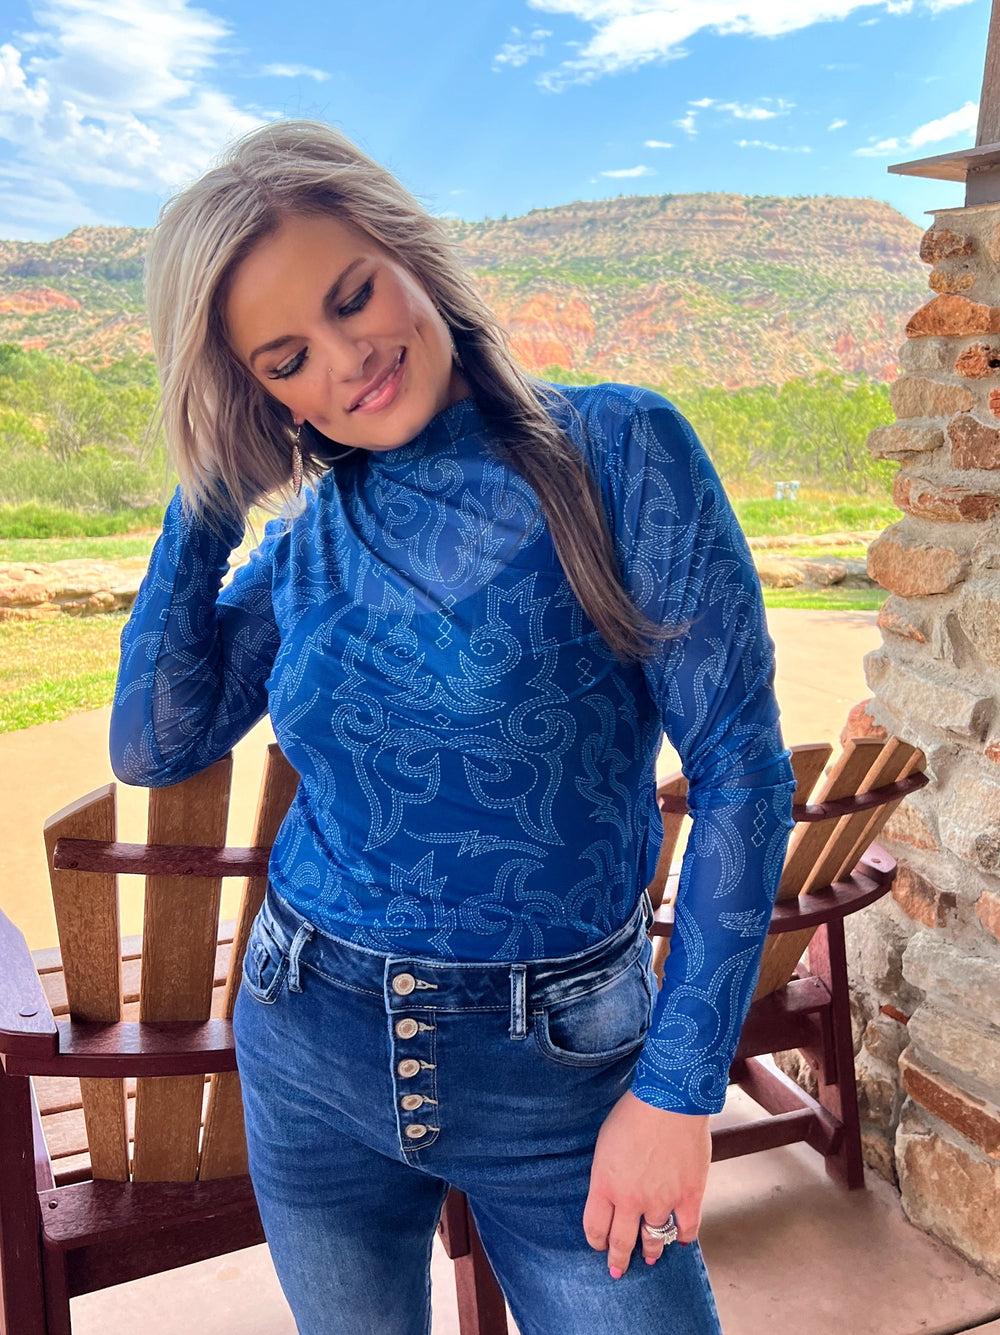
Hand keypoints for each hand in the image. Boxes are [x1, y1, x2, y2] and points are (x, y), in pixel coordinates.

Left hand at [583, 1090, 710, 1278]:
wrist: (669, 1100)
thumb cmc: (633, 1113)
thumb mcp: (605, 1143)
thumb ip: (606, 1173)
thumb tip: (609, 1190)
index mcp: (605, 1184)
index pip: (595, 1227)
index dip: (596, 1241)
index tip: (598, 1245)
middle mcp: (631, 1199)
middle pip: (621, 1242)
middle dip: (618, 1259)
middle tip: (617, 1270)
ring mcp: (662, 1201)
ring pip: (654, 1240)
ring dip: (650, 1252)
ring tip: (649, 1258)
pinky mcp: (689, 1197)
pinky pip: (686, 1229)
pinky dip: (682, 1237)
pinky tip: (679, 1239)